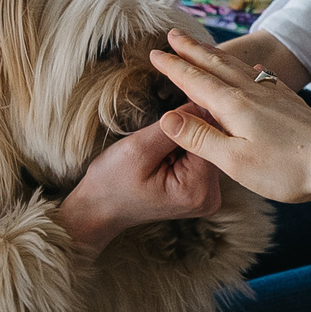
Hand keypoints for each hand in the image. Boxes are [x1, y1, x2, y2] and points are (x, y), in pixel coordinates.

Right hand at [59, 112, 225, 248]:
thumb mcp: (138, 149)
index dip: (193, 117)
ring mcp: (206, 196)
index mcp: (197, 190)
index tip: (176, 106)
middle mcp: (209, 197)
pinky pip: (199, 158)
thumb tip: (199, 103)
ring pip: (205, 149)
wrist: (99, 208)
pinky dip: (183, 149)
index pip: (209, 139)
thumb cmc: (112, 181)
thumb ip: (171, 128)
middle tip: (159, 132)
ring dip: (185, 138)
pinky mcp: (200, 191)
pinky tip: (165, 153)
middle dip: (188, 130)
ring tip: (158, 145)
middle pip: (211, 145)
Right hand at [149, 28, 310, 204]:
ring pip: (237, 67)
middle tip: (172, 34)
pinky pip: (260, 76)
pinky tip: (254, 69)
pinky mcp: (290, 103)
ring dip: (215, 54)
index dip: (173, 66)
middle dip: (191, 50)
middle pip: (215, 64)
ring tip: (203, 47)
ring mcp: (273, 95)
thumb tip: (167, 117)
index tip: (154, 53)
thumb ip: (200, 138)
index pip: (194, 80)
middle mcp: (252, 93)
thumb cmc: (287, 169)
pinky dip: (247, 67)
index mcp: (233, 106)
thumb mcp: (235, 161)